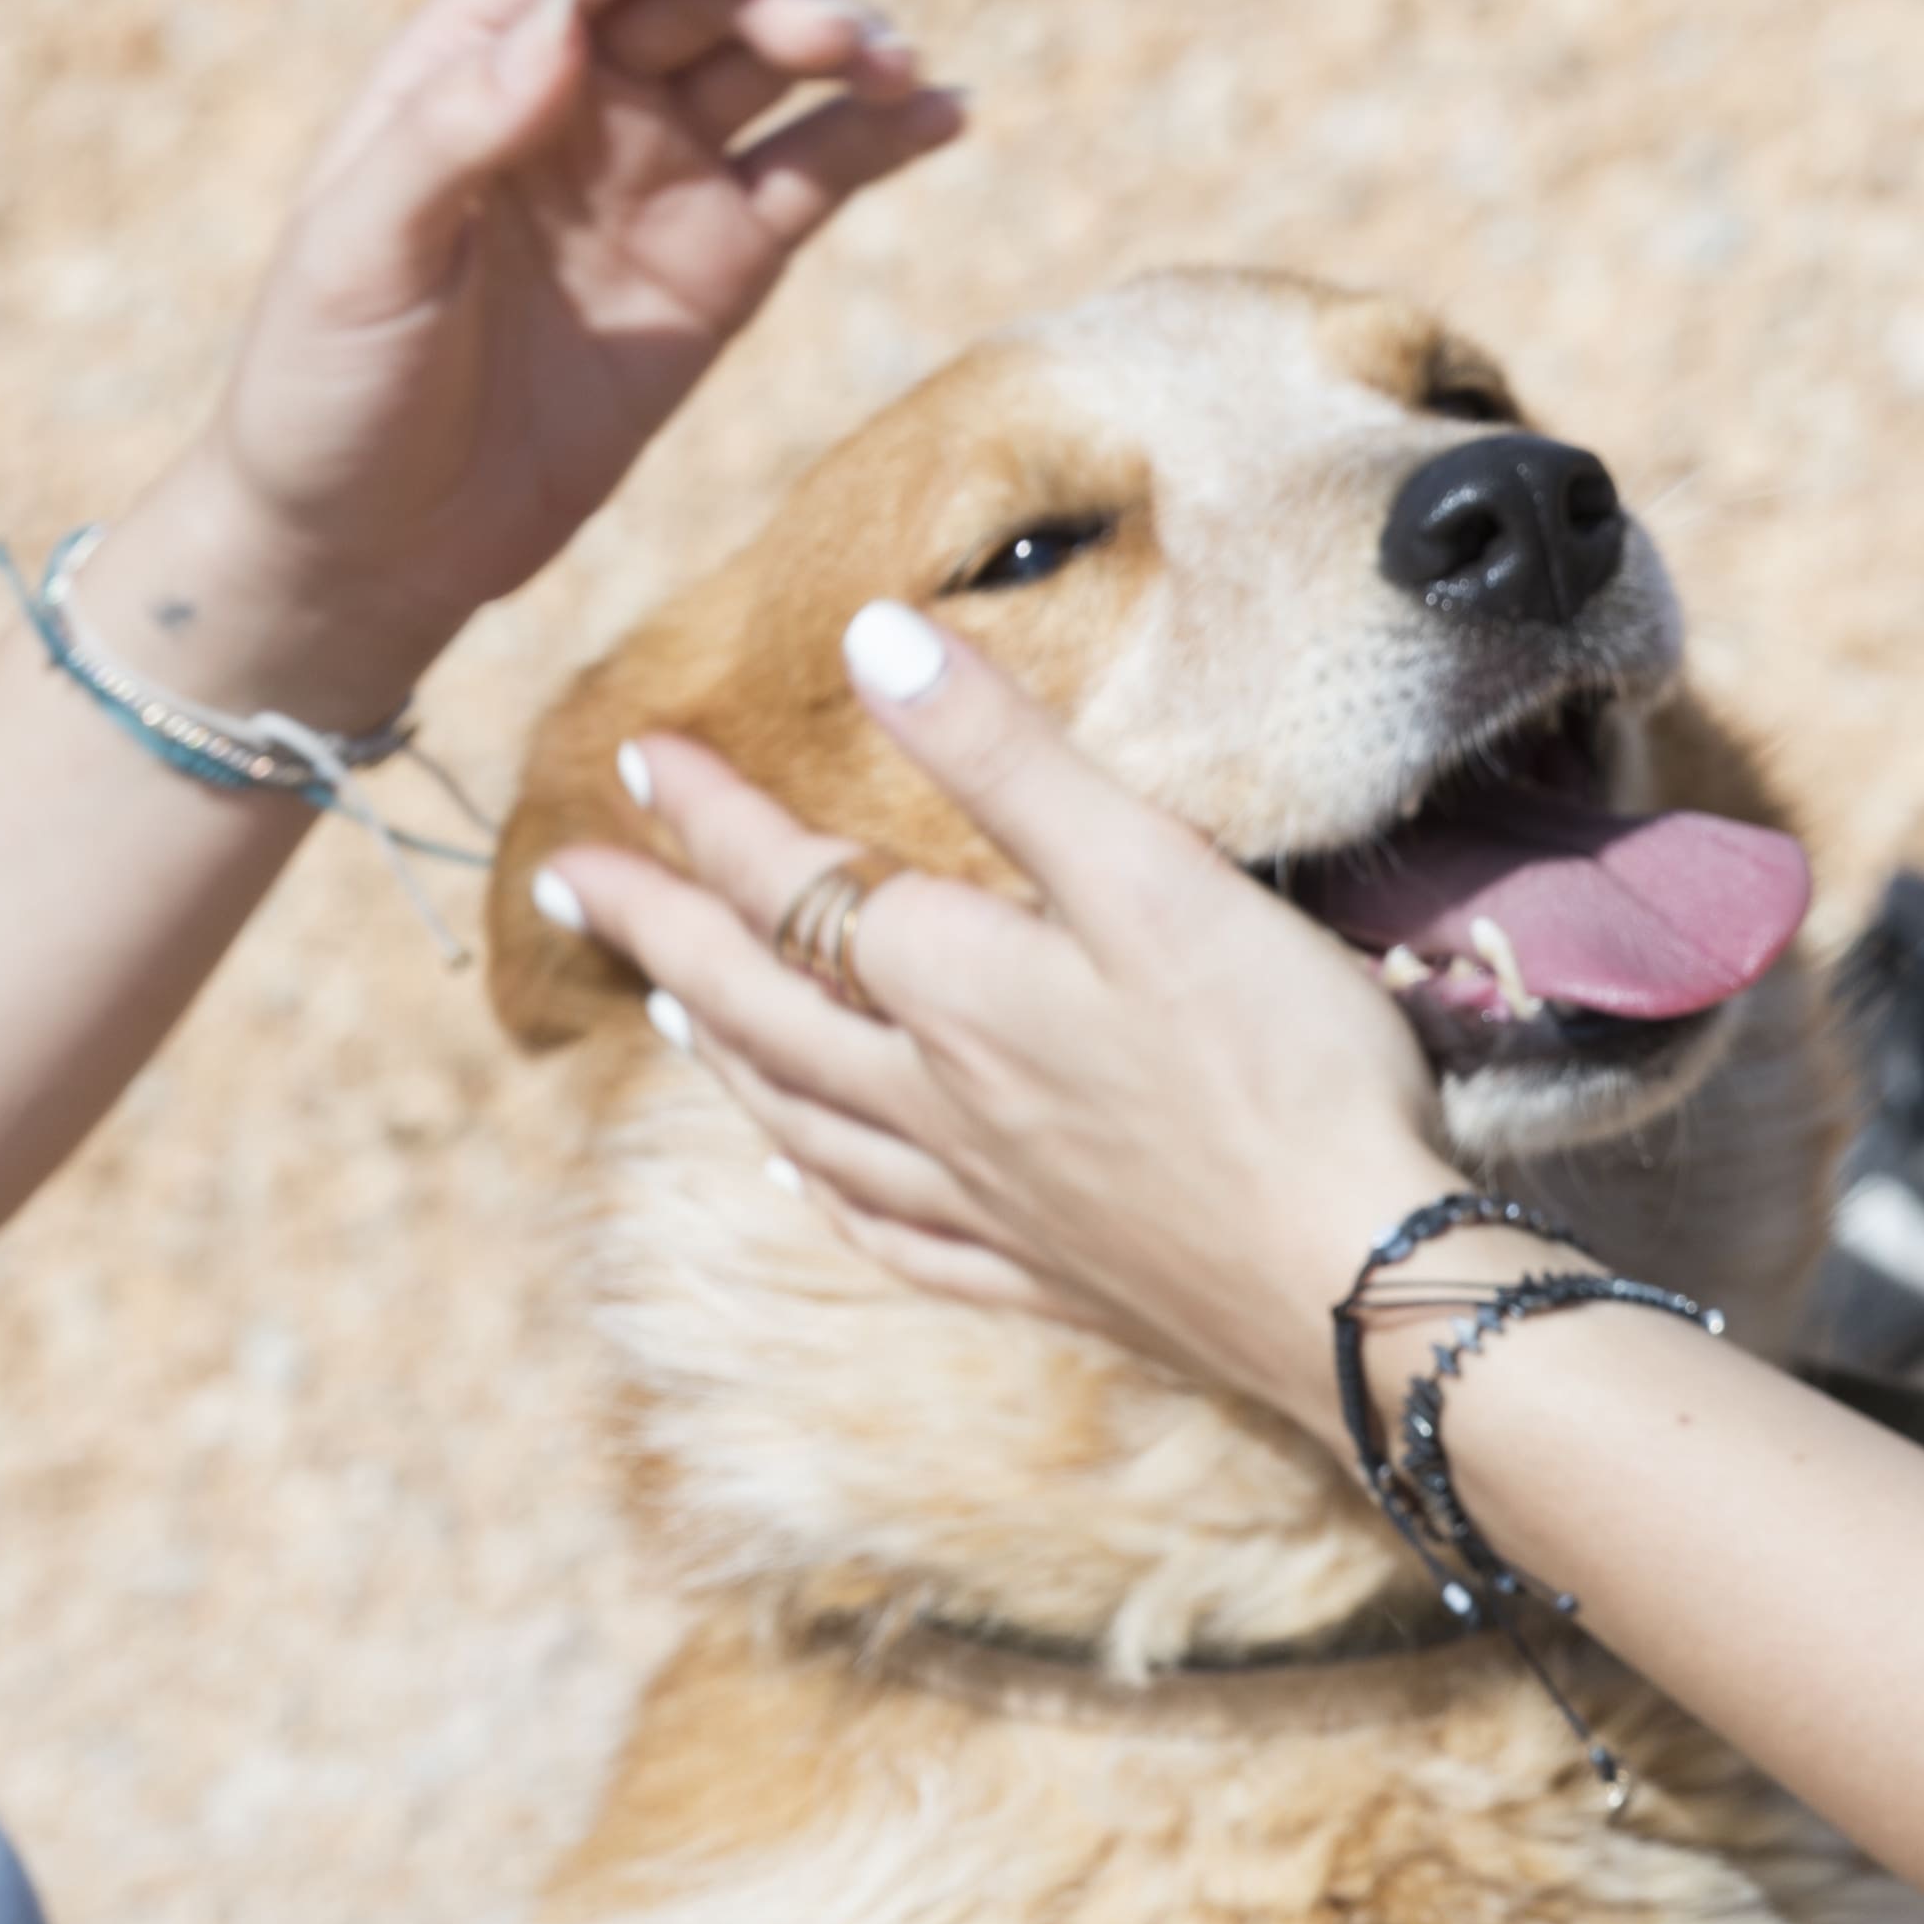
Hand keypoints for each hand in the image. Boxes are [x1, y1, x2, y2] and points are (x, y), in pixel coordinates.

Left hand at [128, 0, 961, 720]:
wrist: (374, 544)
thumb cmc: (327, 388)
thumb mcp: (355, 256)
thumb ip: (455, 131)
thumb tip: (564, 20)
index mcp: (468, 66)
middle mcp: (575, 100)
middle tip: (845, 43)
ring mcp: (657, 178)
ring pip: (772, 72)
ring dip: (848, 50)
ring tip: (902, 73)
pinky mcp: (722, 264)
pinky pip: (818, 175)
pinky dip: (886, 140)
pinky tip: (947, 116)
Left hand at [538, 603, 1454, 1439]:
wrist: (1356, 1283)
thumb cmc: (1281, 1068)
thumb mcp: (1153, 877)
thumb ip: (1007, 759)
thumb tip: (868, 639)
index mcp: (959, 991)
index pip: (795, 887)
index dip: (711, 816)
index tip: (636, 753)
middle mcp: (937, 1099)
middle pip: (760, 1005)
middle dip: (658, 931)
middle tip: (567, 881)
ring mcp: (981, 1199)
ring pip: (803, 1118)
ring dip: (721, 1053)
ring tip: (662, 1008)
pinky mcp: (1041, 1276)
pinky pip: (886, 1230)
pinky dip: (819, 1191)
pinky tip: (797, 1179)